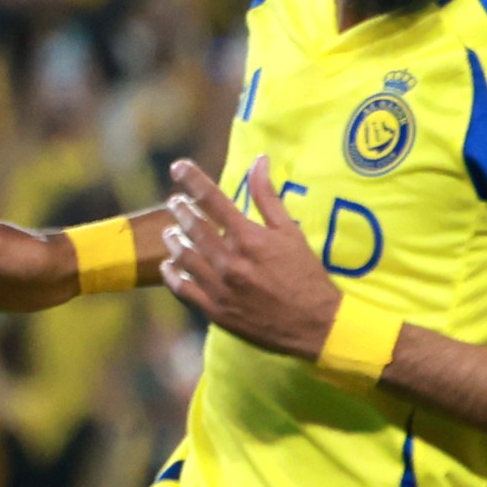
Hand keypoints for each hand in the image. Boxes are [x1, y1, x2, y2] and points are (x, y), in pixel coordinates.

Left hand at [159, 158, 339, 358]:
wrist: (316, 325)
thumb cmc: (307, 277)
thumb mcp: (291, 233)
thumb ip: (269, 197)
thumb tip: (259, 161)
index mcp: (248, 238)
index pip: (212, 199)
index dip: (192, 179)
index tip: (178, 168)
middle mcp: (229, 260)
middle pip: (192, 225)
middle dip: (180, 209)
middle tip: (175, 203)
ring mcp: (219, 286)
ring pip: (182, 255)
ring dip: (173, 239)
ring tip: (171, 231)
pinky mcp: (214, 309)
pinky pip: (181, 287)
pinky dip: (171, 273)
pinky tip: (170, 265)